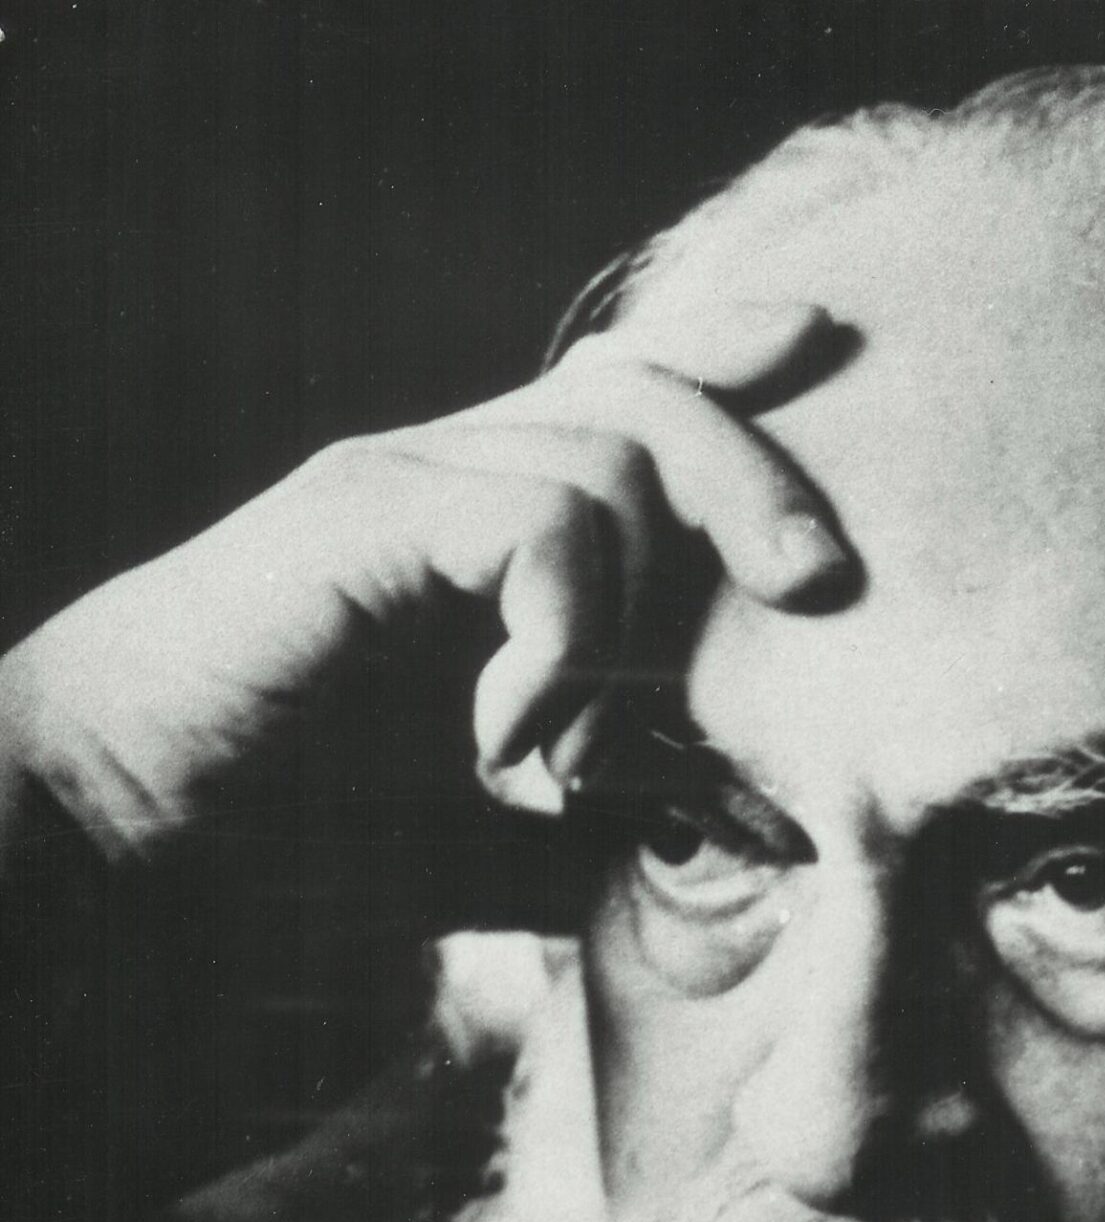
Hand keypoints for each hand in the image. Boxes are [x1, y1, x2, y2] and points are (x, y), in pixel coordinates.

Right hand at [0, 300, 849, 857]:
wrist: (130, 844)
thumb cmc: (316, 835)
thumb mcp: (525, 828)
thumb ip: (637, 808)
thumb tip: (779, 821)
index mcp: (488, 524)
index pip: (623, 400)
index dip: (724, 359)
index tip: (818, 340)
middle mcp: (449, 476)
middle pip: (645, 401)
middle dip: (756, 478)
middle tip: (817, 584)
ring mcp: (401, 483)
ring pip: (610, 463)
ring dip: (632, 623)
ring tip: (566, 756)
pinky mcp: (358, 515)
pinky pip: (538, 522)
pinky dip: (563, 640)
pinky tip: (510, 741)